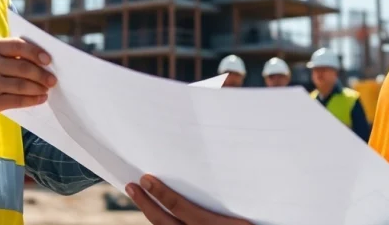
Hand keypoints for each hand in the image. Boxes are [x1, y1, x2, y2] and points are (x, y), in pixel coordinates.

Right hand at [0, 37, 55, 115]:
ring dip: (39, 88)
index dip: (36, 53)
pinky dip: (32, 100)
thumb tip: (43, 60)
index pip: (19, 46)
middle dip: (42, 74)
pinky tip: (40, 98)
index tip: (48, 60)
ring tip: (47, 88)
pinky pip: (17, 101)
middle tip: (52, 79)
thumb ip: (13, 51)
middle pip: (23, 68)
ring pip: (22, 86)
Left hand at [126, 174, 252, 224]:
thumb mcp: (244, 211)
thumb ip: (223, 197)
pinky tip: (160, 213)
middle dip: (145, 204)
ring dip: (153, 215)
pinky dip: (165, 223)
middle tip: (131, 186)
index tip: (146, 179)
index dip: (160, 193)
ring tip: (142, 198)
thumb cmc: (257, 222)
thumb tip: (207, 170)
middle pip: (164, 223)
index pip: (179, 208)